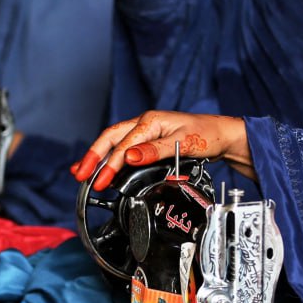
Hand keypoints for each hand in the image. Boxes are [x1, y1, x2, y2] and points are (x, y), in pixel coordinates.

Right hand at [70, 111, 254, 189]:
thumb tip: (129, 157)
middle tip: (80, 175)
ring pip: (114, 143)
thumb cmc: (207, 136)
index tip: (100, 181)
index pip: (123, 145)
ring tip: (81, 173)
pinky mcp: (148, 141)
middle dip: (92, 157)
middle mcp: (145, 124)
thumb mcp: (184, 143)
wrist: (222, 135)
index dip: (110, 165)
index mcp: (150, 121)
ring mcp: (145, 132)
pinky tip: (102, 168)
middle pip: (110, 138)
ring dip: (97, 157)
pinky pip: (123, 148)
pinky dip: (109, 158)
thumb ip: (155, 150)